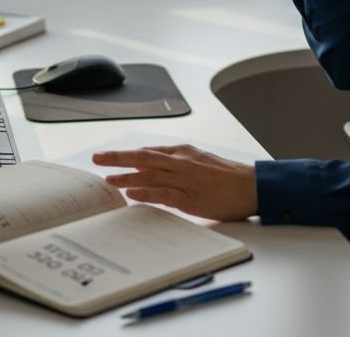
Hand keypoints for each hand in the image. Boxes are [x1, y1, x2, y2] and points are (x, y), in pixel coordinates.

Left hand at [92, 144, 257, 220]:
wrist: (252, 186)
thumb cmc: (228, 177)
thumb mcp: (200, 163)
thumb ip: (176, 164)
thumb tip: (151, 168)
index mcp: (184, 153)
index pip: (149, 152)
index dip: (127, 155)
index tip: (109, 157)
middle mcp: (182, 162)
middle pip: (143, 157)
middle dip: (118, 158)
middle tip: (97, 158)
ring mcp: (186, 178)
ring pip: (150, 174)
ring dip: (127, 176)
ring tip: (108, 179)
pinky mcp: (192, 196)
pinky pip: (165, 193)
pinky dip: (147, 192)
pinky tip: (133, 194)